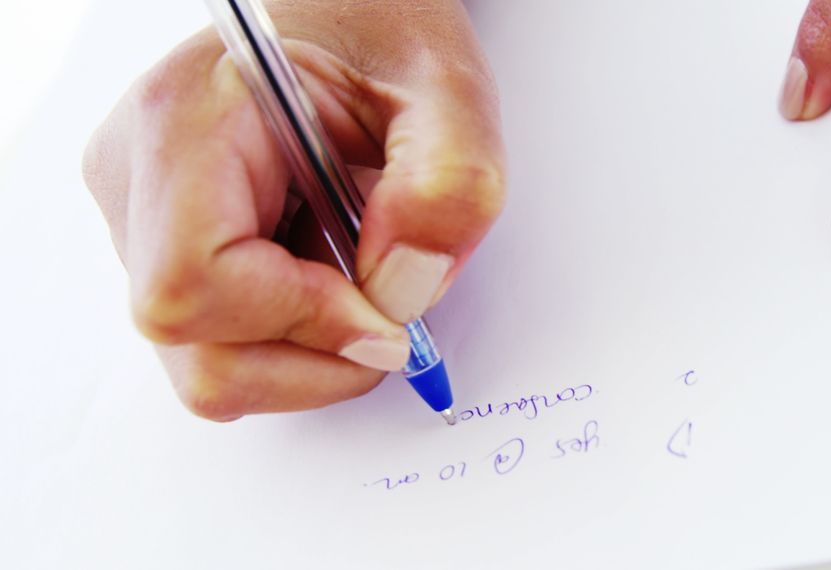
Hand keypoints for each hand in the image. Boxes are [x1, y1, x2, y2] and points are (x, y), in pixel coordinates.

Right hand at [82, 0, 504, 420]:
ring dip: (310, 352)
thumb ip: (447, 186)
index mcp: (185, 121)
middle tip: (390, 313)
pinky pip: (222, 341)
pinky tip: (330, 272)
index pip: (193, 283)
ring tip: (360, 274)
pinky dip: (295, 337)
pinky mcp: (168, 247)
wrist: (342, 9)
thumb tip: (401, 296)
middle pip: (194, 346)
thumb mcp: (446, 88)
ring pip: (205, 362)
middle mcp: (137, 177)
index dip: (301, 322)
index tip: (386, 316)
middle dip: (314, 358)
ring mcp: (142, 219)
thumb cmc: (378, 27)